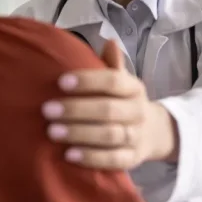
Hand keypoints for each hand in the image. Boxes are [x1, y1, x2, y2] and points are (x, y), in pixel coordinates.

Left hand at [42, 40, 177, 169]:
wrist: (153, 133)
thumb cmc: (124, 102)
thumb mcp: (121, 82)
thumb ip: (112, 65)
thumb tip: (109, 41)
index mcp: (134, 88)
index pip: (113, 82)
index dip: (88, 81)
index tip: (61, 82)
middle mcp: (138, 111)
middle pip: (109, 110)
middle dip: (76, 109)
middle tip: (47, 110)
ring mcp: (136, 137)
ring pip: (109, 136)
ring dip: (79, 133)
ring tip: (53, 131)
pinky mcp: (131, 159)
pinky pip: (113, 160)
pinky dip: (91, 158)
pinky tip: (69, 155)